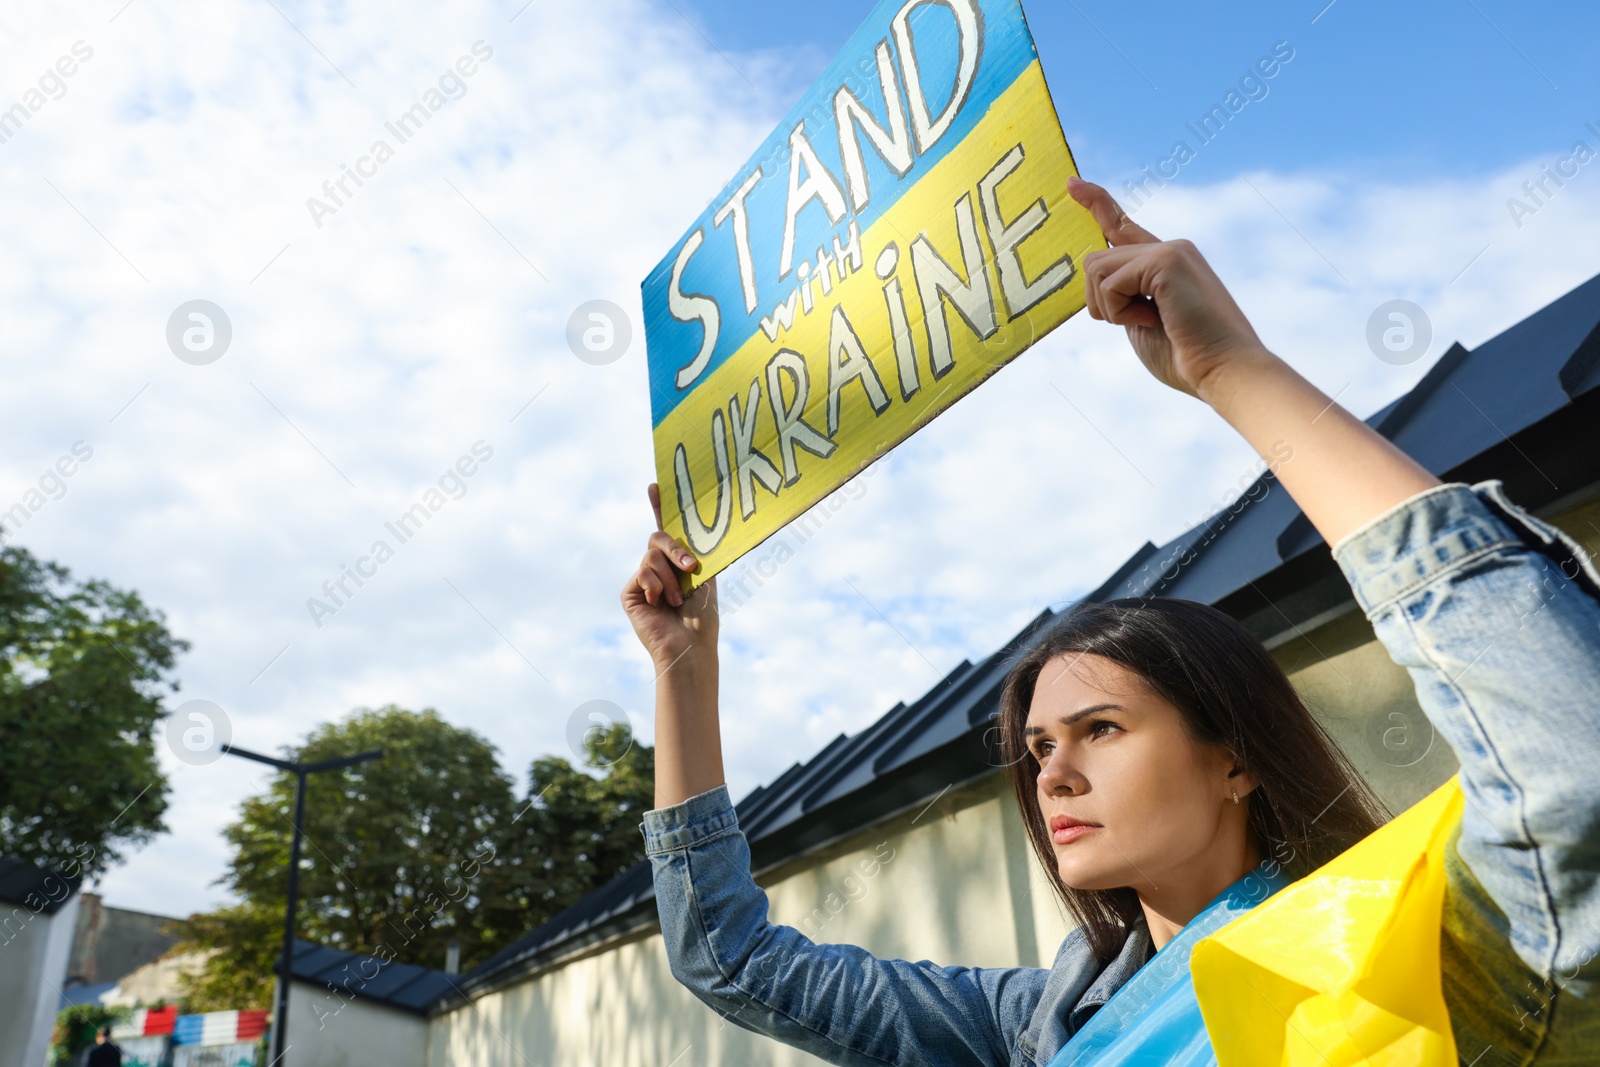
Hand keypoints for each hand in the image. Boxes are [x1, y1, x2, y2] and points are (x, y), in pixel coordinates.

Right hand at [621, 483, 718, 666]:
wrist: (690, 644)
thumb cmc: (703, 615)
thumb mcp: (705, 574)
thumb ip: (693, 550)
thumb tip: (687, 525)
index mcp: (679, 563)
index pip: (668, 531)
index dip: (661, 507)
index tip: (656, 485)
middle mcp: (660, 569)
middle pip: (658, 537)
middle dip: (675, 549)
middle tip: (691, 566)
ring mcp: (643, 580)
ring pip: (651, 555)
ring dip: (669, 577)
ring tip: (676, 599)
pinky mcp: (629, 592)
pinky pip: (641, 571)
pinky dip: (654, 585)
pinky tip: (658, 602)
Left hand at [1068, 177, 1271, 399]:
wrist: (1225, 371)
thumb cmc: (1188, 358)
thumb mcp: (1142, 323)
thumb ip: (1123, 297)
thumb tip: (1098, 278)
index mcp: (1165, 263)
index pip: (1122, 226)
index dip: (1096, 203)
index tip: (1072, 184)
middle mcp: (1169, 248)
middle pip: (1095, 262)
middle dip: (1102, 304)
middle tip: (1145, 323)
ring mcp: (1169, 250)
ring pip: (1095, 268)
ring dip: (1111, 308)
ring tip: (1153, 321)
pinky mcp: (1165, 259)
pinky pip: (1109, 283)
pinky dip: (1121, 312)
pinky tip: (1155, 320)